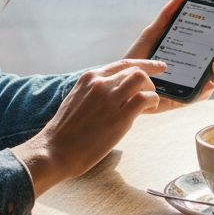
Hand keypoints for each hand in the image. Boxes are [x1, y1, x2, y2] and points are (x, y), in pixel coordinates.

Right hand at [12, 58, 164, 194]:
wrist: (55, 150)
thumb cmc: (65, 132)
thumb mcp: (77, 100)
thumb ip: (95, 92)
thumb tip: (114, 94)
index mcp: (89, 78)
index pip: (123, 64)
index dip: (144, 64)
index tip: (158, 66)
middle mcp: (100, 84)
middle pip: (135, 70)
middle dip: (148, 81)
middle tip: (150, 95)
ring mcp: (110, 98)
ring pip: (141, 79)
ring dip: (150, 90)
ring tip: (149, 104)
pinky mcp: (120, 116)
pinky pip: (146, 98)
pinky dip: (152, 102)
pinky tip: (148, 111)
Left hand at [126, 0, 213, 113]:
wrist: (122, 80)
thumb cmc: (138, 57)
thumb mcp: (153, 33)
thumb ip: (167, 15)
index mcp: (193, 52)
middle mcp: (197, 68)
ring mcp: (192, 84)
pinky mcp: (184, 98)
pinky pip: (201, 96)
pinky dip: (208, 88)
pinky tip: (209, 80)